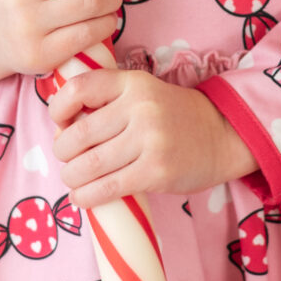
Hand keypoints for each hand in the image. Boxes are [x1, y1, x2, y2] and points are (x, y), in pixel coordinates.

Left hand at [50, 69, 256, 207]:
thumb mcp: (143, 93)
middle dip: (62, 152)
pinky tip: (82, 198)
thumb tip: (61, 129)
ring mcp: (149, 140)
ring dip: (71, 178)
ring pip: (89, 165)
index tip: (60, 123)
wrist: (222, 136)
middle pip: (79, 134)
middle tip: (67, 159)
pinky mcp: (156, 171)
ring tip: (73, 181)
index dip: (58, 108)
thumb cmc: (172, 117)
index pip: (79, 88)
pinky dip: (87, 197)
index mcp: (132, 82)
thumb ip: (108, 102)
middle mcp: (140, 107)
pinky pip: (108, 188)